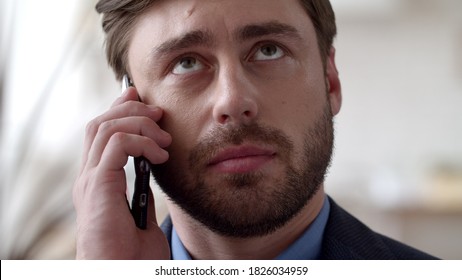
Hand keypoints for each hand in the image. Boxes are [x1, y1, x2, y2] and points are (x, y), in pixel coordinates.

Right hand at [73, 87, 171, 258]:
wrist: (123, 275)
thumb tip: (153, 170)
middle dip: (129, 108)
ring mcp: (90, 181)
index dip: (120, 109)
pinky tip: (160, 156)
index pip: (102, 133)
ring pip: (105, 127)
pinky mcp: (98, 186)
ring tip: (164, 139)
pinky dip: (141, 142)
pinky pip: (117, 144)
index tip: (141, 98)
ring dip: (139, 123)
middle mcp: (89, 177)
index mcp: (98, 181)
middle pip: (100, 123)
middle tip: (158, 112)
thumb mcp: (142, 214)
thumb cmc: (133, 253)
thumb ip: (142, 191)